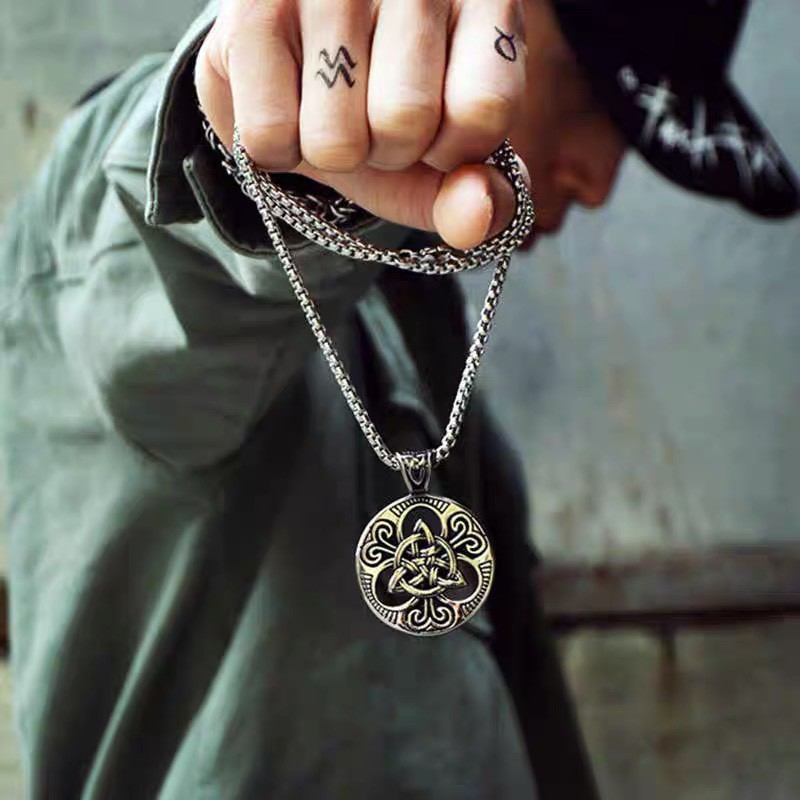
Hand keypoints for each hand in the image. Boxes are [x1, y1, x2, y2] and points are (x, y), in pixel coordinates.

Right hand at [196, 0, 528, 249]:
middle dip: (384, 151)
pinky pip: (270, 136)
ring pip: (335, 139)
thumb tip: (476, 221)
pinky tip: (283, 102)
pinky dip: (277, 149)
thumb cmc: (379, 112)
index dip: (451, 151)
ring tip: (328, 107)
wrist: (291, 74)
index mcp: (479, 0)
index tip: (435, 133)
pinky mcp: (252, 4)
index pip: (482, 109)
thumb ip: (478, 196)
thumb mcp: (442, 162)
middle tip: (371, 115)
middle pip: (404, 121)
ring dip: (330, 152)